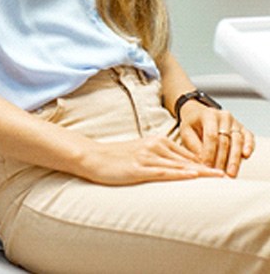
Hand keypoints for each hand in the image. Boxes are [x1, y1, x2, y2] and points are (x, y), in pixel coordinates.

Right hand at [82, 136, 224, 185]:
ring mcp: (147, 157)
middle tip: (224, 175)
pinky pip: (164, 172)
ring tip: (217, 177)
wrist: (93, 156)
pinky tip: (192, 176)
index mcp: (157, 141)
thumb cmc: (116, 157)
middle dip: (206, 167)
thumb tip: (175, 166)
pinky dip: (180, 174)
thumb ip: (158, 156)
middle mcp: (155, 146)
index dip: (202, 161)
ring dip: (199, 171)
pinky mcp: (139, 168)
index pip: (185, 153)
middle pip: (186, 158)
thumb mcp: (140, 152)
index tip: (218, 168)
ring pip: (179, 165)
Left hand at [178, 102, 254, 177]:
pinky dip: (249, 146)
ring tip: (231, 173)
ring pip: (237, 141)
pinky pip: (249, 137)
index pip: (211, 135)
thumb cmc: (193, 125)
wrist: (199, 113)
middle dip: (222, 159)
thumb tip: (203, 162)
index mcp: (209, 115)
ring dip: (234, 159)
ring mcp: (235, 122)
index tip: (207, 166)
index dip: (210, 152)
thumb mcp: (186, 132)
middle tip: (219, 174)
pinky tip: (246, 156)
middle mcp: (224, 117)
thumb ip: (194, 146)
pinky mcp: (243, 128)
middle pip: (225, 140)